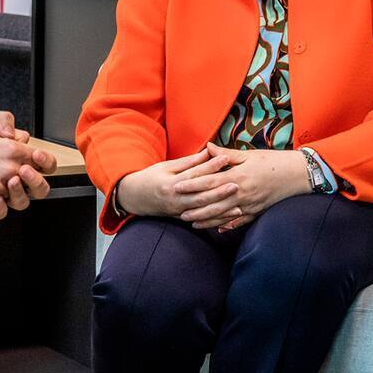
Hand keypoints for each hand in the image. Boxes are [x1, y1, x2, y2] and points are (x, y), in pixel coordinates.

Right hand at [0, 126, 54, 217]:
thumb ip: (9, 129)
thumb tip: (23, 139)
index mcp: (12, 150)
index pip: (46, 162)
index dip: (45, 165)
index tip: (36, 165)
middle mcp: (8, 169)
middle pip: (38, 187)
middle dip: (35, 185)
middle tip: (21, 180)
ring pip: (19, 201)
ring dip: (14, 196)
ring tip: (3, 186)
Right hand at [114, 150, 234, 218]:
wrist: (134, 197)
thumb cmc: (151, 177)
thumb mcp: (167, 166)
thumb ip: (188, 162)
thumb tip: (207, 152)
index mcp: (171, 183)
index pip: (195, 174)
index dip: (211, 166)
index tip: (226, 159)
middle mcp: (175, 199)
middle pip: (201, 195)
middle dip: (219, 191)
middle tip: (237, 185)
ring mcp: (178, 211)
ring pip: (202, 211)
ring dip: (221, 210)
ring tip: (239, 207)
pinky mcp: (180, 218)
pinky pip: (199, 220)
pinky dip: (213, 221)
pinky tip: (227, 219)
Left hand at [171, 143, 309, 229]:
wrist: (297, 174)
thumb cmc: (272, 161)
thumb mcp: (249, 154)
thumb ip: (226, 154)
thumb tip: (206, 147)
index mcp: (238, 176)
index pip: (209, 182)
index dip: (192, 185)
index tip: (177, 187)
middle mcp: (242, 193)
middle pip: (213, 202)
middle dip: (194, 207)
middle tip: (177, 211)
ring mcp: (249, 205)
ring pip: (223, 215)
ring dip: (206, 220)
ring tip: (191, 222)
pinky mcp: (257, 211)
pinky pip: (239, 221)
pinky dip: (227, 225)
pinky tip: (216, 229)